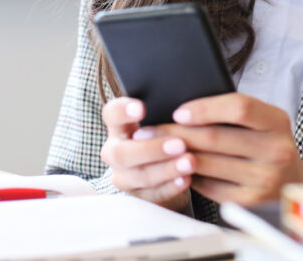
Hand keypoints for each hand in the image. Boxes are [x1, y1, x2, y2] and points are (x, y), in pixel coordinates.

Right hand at [100, 97, 194, 211]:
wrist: (163, 168)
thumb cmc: (163, 133)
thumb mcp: (159, 119)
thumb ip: (165, 111)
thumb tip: (187, 106)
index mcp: (118, 126)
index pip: (112, 114)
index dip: (122, 111)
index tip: (141, 108)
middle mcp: (115, 152)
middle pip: (121, 153)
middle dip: (151, 149)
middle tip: (179, 144)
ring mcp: (123, 177)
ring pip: (139, 176)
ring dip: (166, 169)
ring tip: (190, 162)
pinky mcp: (137, 196)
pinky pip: (152, 194)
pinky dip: (170, 186)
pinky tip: (186, 179)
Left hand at [168, 93, 302, 205]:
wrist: (293, 183)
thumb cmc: (268, 143)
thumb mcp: (264, 121)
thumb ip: (235, 112)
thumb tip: (186, 108)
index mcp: (278, 122)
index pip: (239, 107)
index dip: (206, 108)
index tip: (179, 111)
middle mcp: (276, 150)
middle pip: (217, 137)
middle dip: (178, 132)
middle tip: (151, 130)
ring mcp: (264, 178)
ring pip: (208, 163)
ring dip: (176, 155)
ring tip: (156, 148)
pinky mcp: (250, 202)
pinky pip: (210, 186)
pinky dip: (190, 175)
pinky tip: (178, 167)